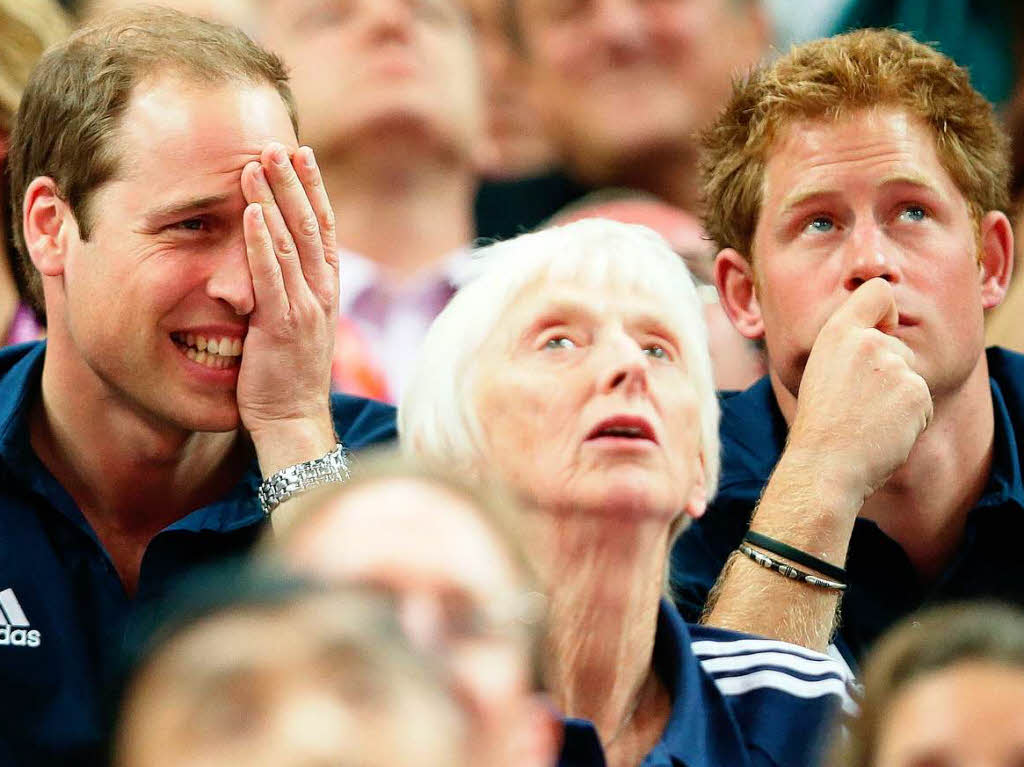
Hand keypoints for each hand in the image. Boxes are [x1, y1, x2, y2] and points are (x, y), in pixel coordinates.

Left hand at [236, 143, 338, 474]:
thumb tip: (273, 261)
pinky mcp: (281, 324)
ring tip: (259, 163)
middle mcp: (323, 292)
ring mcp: (305, 307)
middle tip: (280, 144)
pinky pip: (271, 275)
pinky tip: (249, 212)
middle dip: (296, 182)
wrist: (293, 419)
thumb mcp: (297, 325)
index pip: (322, 229)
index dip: (314, 190)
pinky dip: (260, 241)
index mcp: (327, 290)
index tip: (303, 156)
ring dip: (274, 199)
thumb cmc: (288, 375)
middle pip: (310, 225)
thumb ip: (291, 291)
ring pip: (291, 241)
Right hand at [786, 278, 932, 502]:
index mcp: (837, 333)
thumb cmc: (819, 424)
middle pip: (899, 346)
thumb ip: (852, 348)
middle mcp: (867, 341)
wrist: (824, 463)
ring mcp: (894, 366)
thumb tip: (885, 337)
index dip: (886, 312)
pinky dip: (911, 420)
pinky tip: (884, 431)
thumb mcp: (823, 370)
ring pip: (911, 377)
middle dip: (890, 373)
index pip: (878, 291)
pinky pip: (924, 402)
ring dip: (899, 400)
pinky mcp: (916, 391)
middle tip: (859, 403)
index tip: (878, 333)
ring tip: (868, 420)